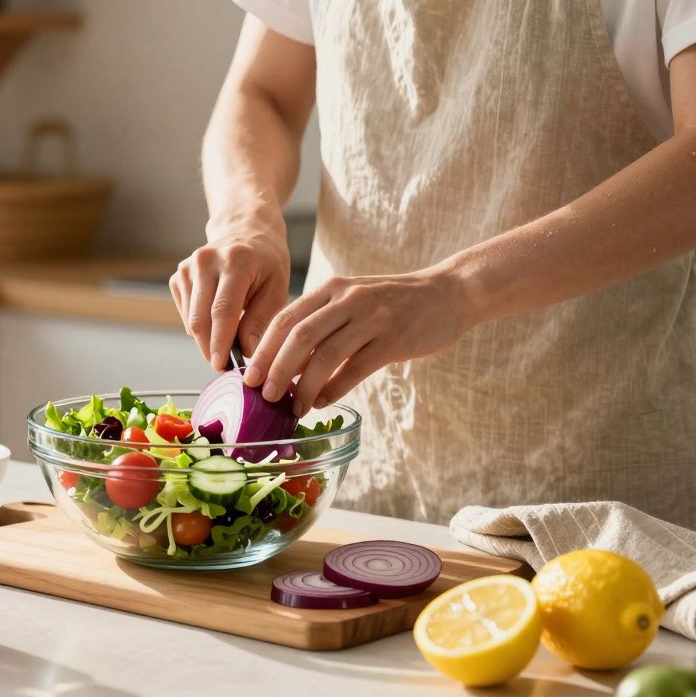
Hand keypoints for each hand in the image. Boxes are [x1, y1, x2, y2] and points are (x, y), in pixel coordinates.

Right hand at [170, 220, 290, 370]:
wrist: (246, 230)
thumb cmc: (266, 261)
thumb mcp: (277, 287)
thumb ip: (261, 320)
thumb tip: (245, 352)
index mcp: (236, 260)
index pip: (222, 309)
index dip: (220, 341)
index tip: (221, 366)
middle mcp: (206, 260)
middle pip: (200, 318)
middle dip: (211, 348)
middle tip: (226, 365)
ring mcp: (188, 267)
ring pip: (190, 320)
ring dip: (206, 339)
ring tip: (227, 342)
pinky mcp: (179, 275)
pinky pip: (185, 314)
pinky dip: (200, 326)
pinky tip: (217, 321)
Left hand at [243, 266, 473, 415]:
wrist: (447, 293)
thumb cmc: (392, 303)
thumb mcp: (351, 300)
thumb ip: (320, 323)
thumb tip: (284, 363)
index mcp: (330, 290)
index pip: (285, 319)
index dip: (263, 350)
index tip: (248, 377)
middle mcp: (347, 300)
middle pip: (299, 337)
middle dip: (277, 370)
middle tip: (266, 396)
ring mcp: (372, 318)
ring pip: (326, 355)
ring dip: (305, 386)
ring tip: (295, 407)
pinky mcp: (394, 339)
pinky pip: (356, 369)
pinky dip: (335, 389)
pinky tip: (323, 402)